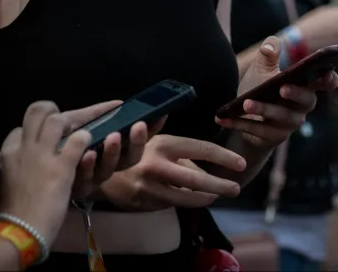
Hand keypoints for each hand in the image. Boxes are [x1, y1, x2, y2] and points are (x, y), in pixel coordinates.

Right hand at [0, 101, 97, 242]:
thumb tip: (22, 164)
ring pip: (58, 119)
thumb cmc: (10, 212)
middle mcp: (24, 147)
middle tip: (68, 119)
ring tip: (88, 125)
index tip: (45, 135)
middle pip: (38, 111)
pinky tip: (92, 143)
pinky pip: (78, 141)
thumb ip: (15, 167)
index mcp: (7, 152)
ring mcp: (43, 155)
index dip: (35, 128)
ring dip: (75, 119)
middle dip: (53, 110)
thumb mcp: (5, 181)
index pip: (20, 128)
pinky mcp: (61, 168)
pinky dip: (85, 139)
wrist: (16, 232)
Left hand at [58, 101, 151, 199]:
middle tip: (138, 126)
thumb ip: (98, 116)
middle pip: (128, 157)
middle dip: (136, 141)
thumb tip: (118, 104)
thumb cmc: (61, 147)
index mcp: (111, 150)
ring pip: (108, 169)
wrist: (36, 184)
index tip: (159, 114)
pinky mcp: (76, 188)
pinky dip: (88, 165)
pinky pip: (85, 178)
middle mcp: (105, 165)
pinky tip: (87, 154)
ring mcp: (92, 179)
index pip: (136, 140)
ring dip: (112, 152)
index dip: (150, 128)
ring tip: (113, 137)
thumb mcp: (77, 126)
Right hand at [100, 134, 246, 210]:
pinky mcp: (146, 202)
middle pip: (197, 180)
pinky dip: (184, 201)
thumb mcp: (148, 134)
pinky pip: (172, 203)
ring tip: (216, 194)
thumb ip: (172, 138)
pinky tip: (192, 197)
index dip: (223, 157)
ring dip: (206, 197)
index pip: (201, 149)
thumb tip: (193, 139)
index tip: (240, 164)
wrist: (97, 170)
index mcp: (163, 144)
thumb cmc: (127, 146)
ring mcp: (151, 187)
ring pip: (187, 198)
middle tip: (236, 188)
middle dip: (220, 185)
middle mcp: (158, 166)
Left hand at [217, 37, 337, 148]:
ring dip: (263, 109)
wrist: (244, 115)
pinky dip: (242, 124)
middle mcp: (302, 106)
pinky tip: (225, 118)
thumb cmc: (260, 87)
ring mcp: (289, 123)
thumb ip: (268, 54)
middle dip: (296, 93)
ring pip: (280, 116)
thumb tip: (270, 46)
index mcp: (305, 86)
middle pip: (306, 100)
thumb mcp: (262, 68)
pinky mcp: (274, 137)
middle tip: (283, 88)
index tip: (326, 72)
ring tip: (246, 103)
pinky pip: (260, 131)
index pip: (326, 82)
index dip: (329, 78)